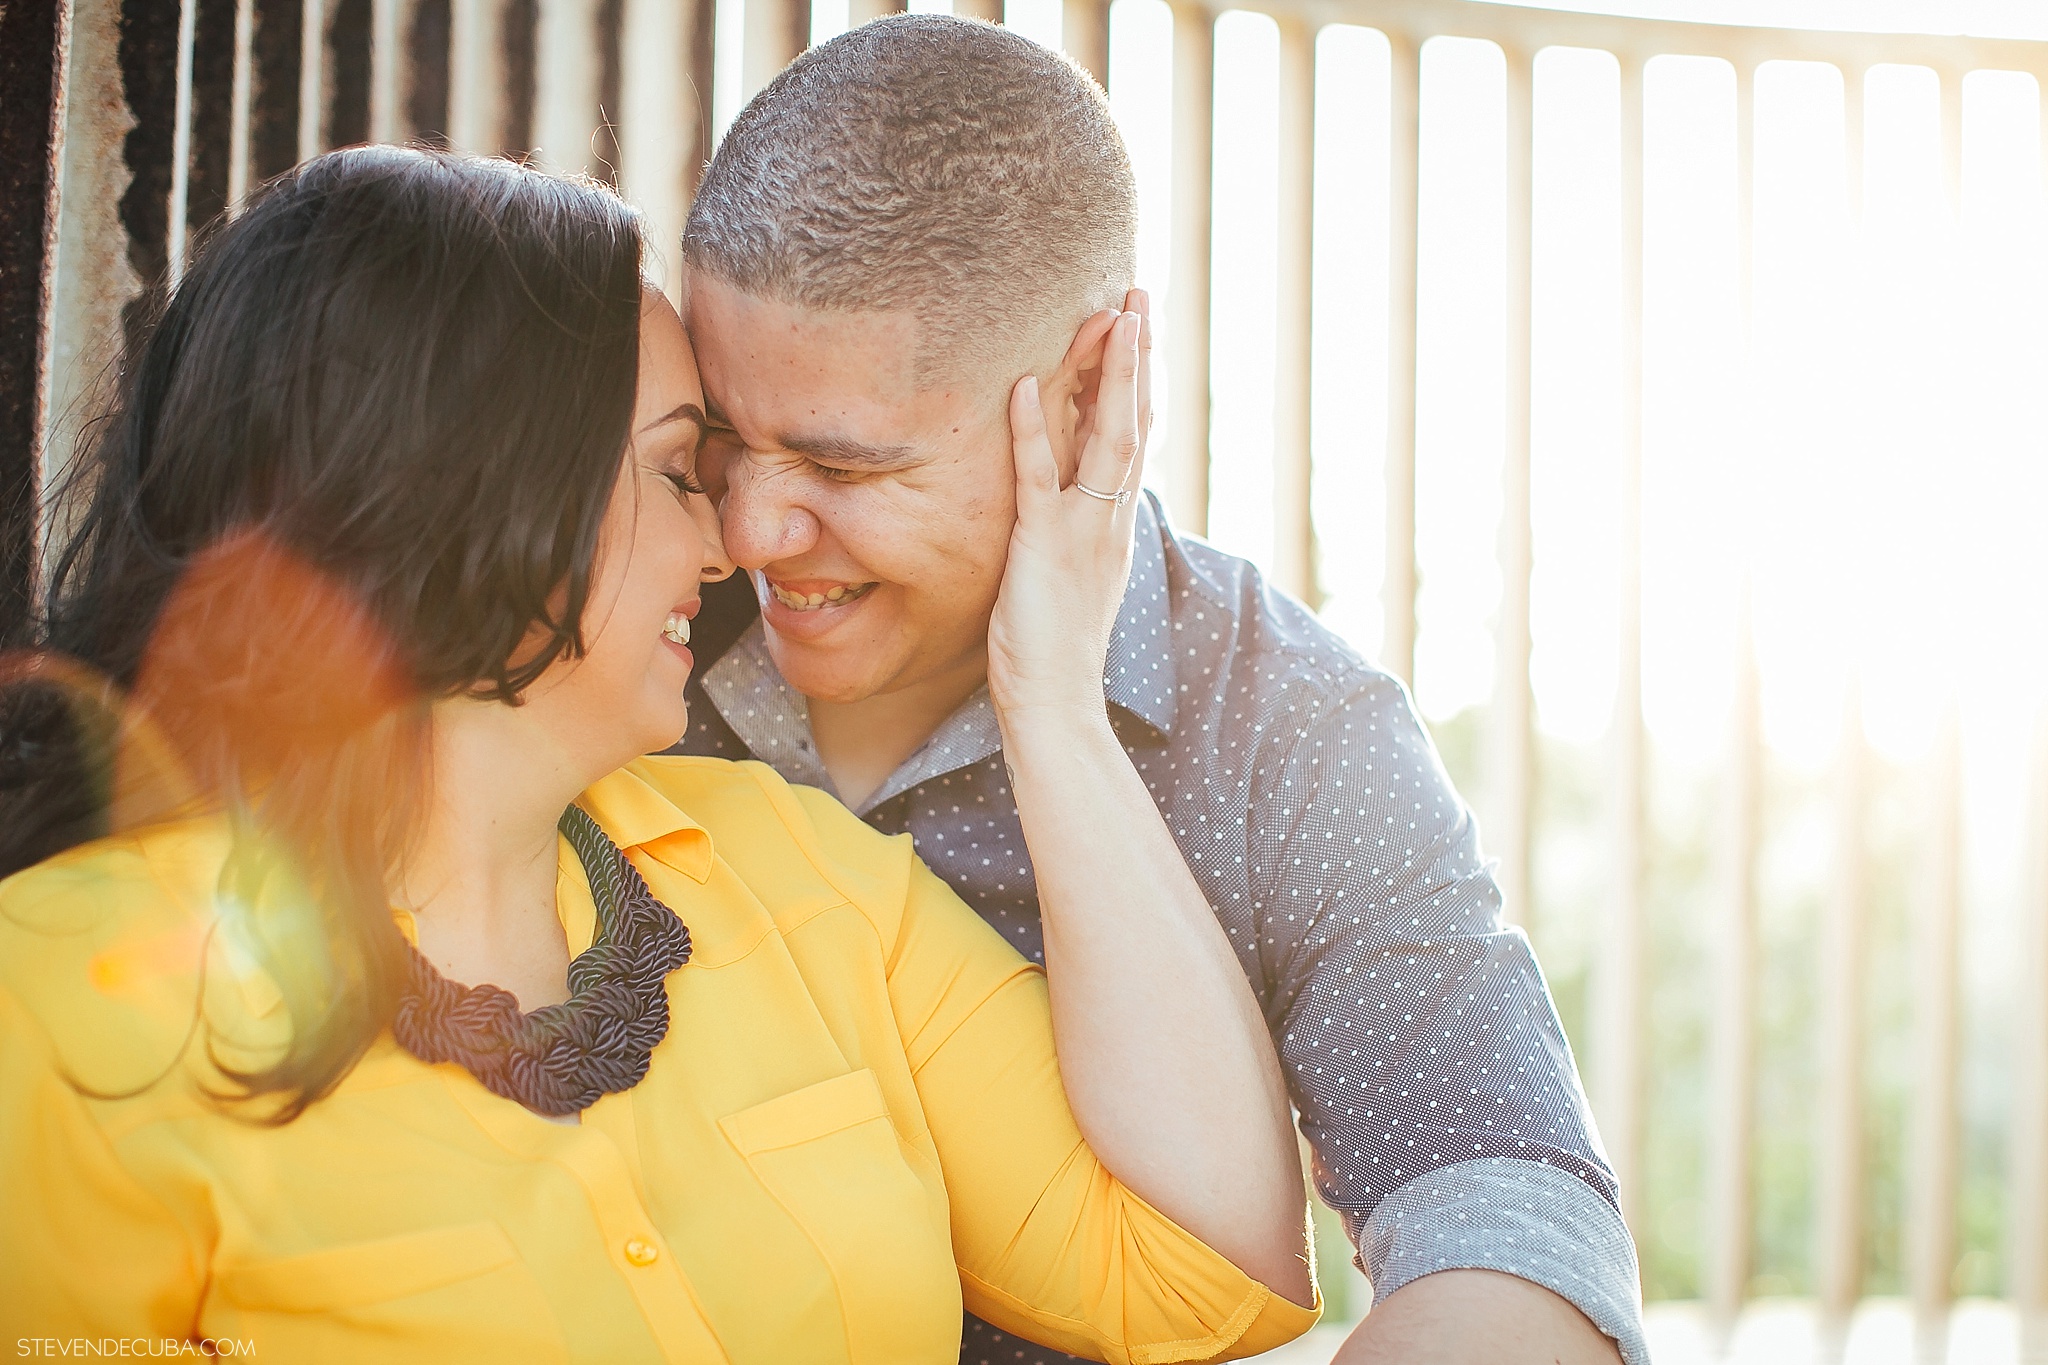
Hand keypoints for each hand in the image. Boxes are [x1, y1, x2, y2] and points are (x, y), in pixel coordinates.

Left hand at [986, 292, 1153, 726]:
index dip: (1136, 381)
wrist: (1058, 705)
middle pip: (1133, 422)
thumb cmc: (1052, 651)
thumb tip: (1059, 504)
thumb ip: (1069, 535)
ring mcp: (1083, 531)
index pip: (1132, 438)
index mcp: (1115, 525)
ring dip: (1109, 374)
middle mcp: (1110, 520)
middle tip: (1139, 297)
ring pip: (1105, 438)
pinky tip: (1025, 385)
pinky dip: (1033, 431)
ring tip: (1111, 315)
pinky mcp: (1045, 548)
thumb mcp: (1067, 580)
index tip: (1138, 329)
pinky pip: (1039, 480)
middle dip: (1138, 357)